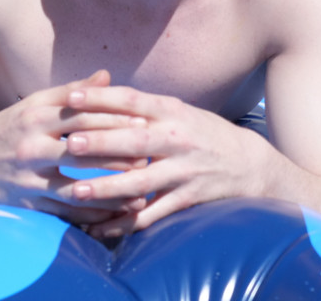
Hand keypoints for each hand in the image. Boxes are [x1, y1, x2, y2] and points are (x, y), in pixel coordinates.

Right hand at [0, 70, 150, 225]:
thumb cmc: (5, 129)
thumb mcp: (33, 105)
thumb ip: (71, 93)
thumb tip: (107, 76)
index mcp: (35, 115)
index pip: (82, 114)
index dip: (115, 117)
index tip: (143, 120)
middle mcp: (31, 144)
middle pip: (83, 148)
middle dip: (120, 152)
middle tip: (150, 155)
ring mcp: (28, 177)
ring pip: (77, 185)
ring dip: (112, 190)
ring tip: (141, 190)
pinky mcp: (26, 203)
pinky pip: (65, 211)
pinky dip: (92, 214)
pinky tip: (115, 215)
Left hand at [62, 86, 266, 237]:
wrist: (251, 165)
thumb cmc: (202, 133)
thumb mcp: (178, 111)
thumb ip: (142, 105)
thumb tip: (96, 90)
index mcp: (170, 111)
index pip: (131, 100)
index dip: (101, 98)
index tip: (70, 98)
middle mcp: (177, 139)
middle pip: (134, 140)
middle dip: (101, 143)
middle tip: (69, 144)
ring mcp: (183, 171)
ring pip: (141, 182)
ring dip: (108, 188)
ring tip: (77, 192)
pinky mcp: (188, 200)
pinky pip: (153, 215)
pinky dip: (126, 224)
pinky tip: (99, 228)